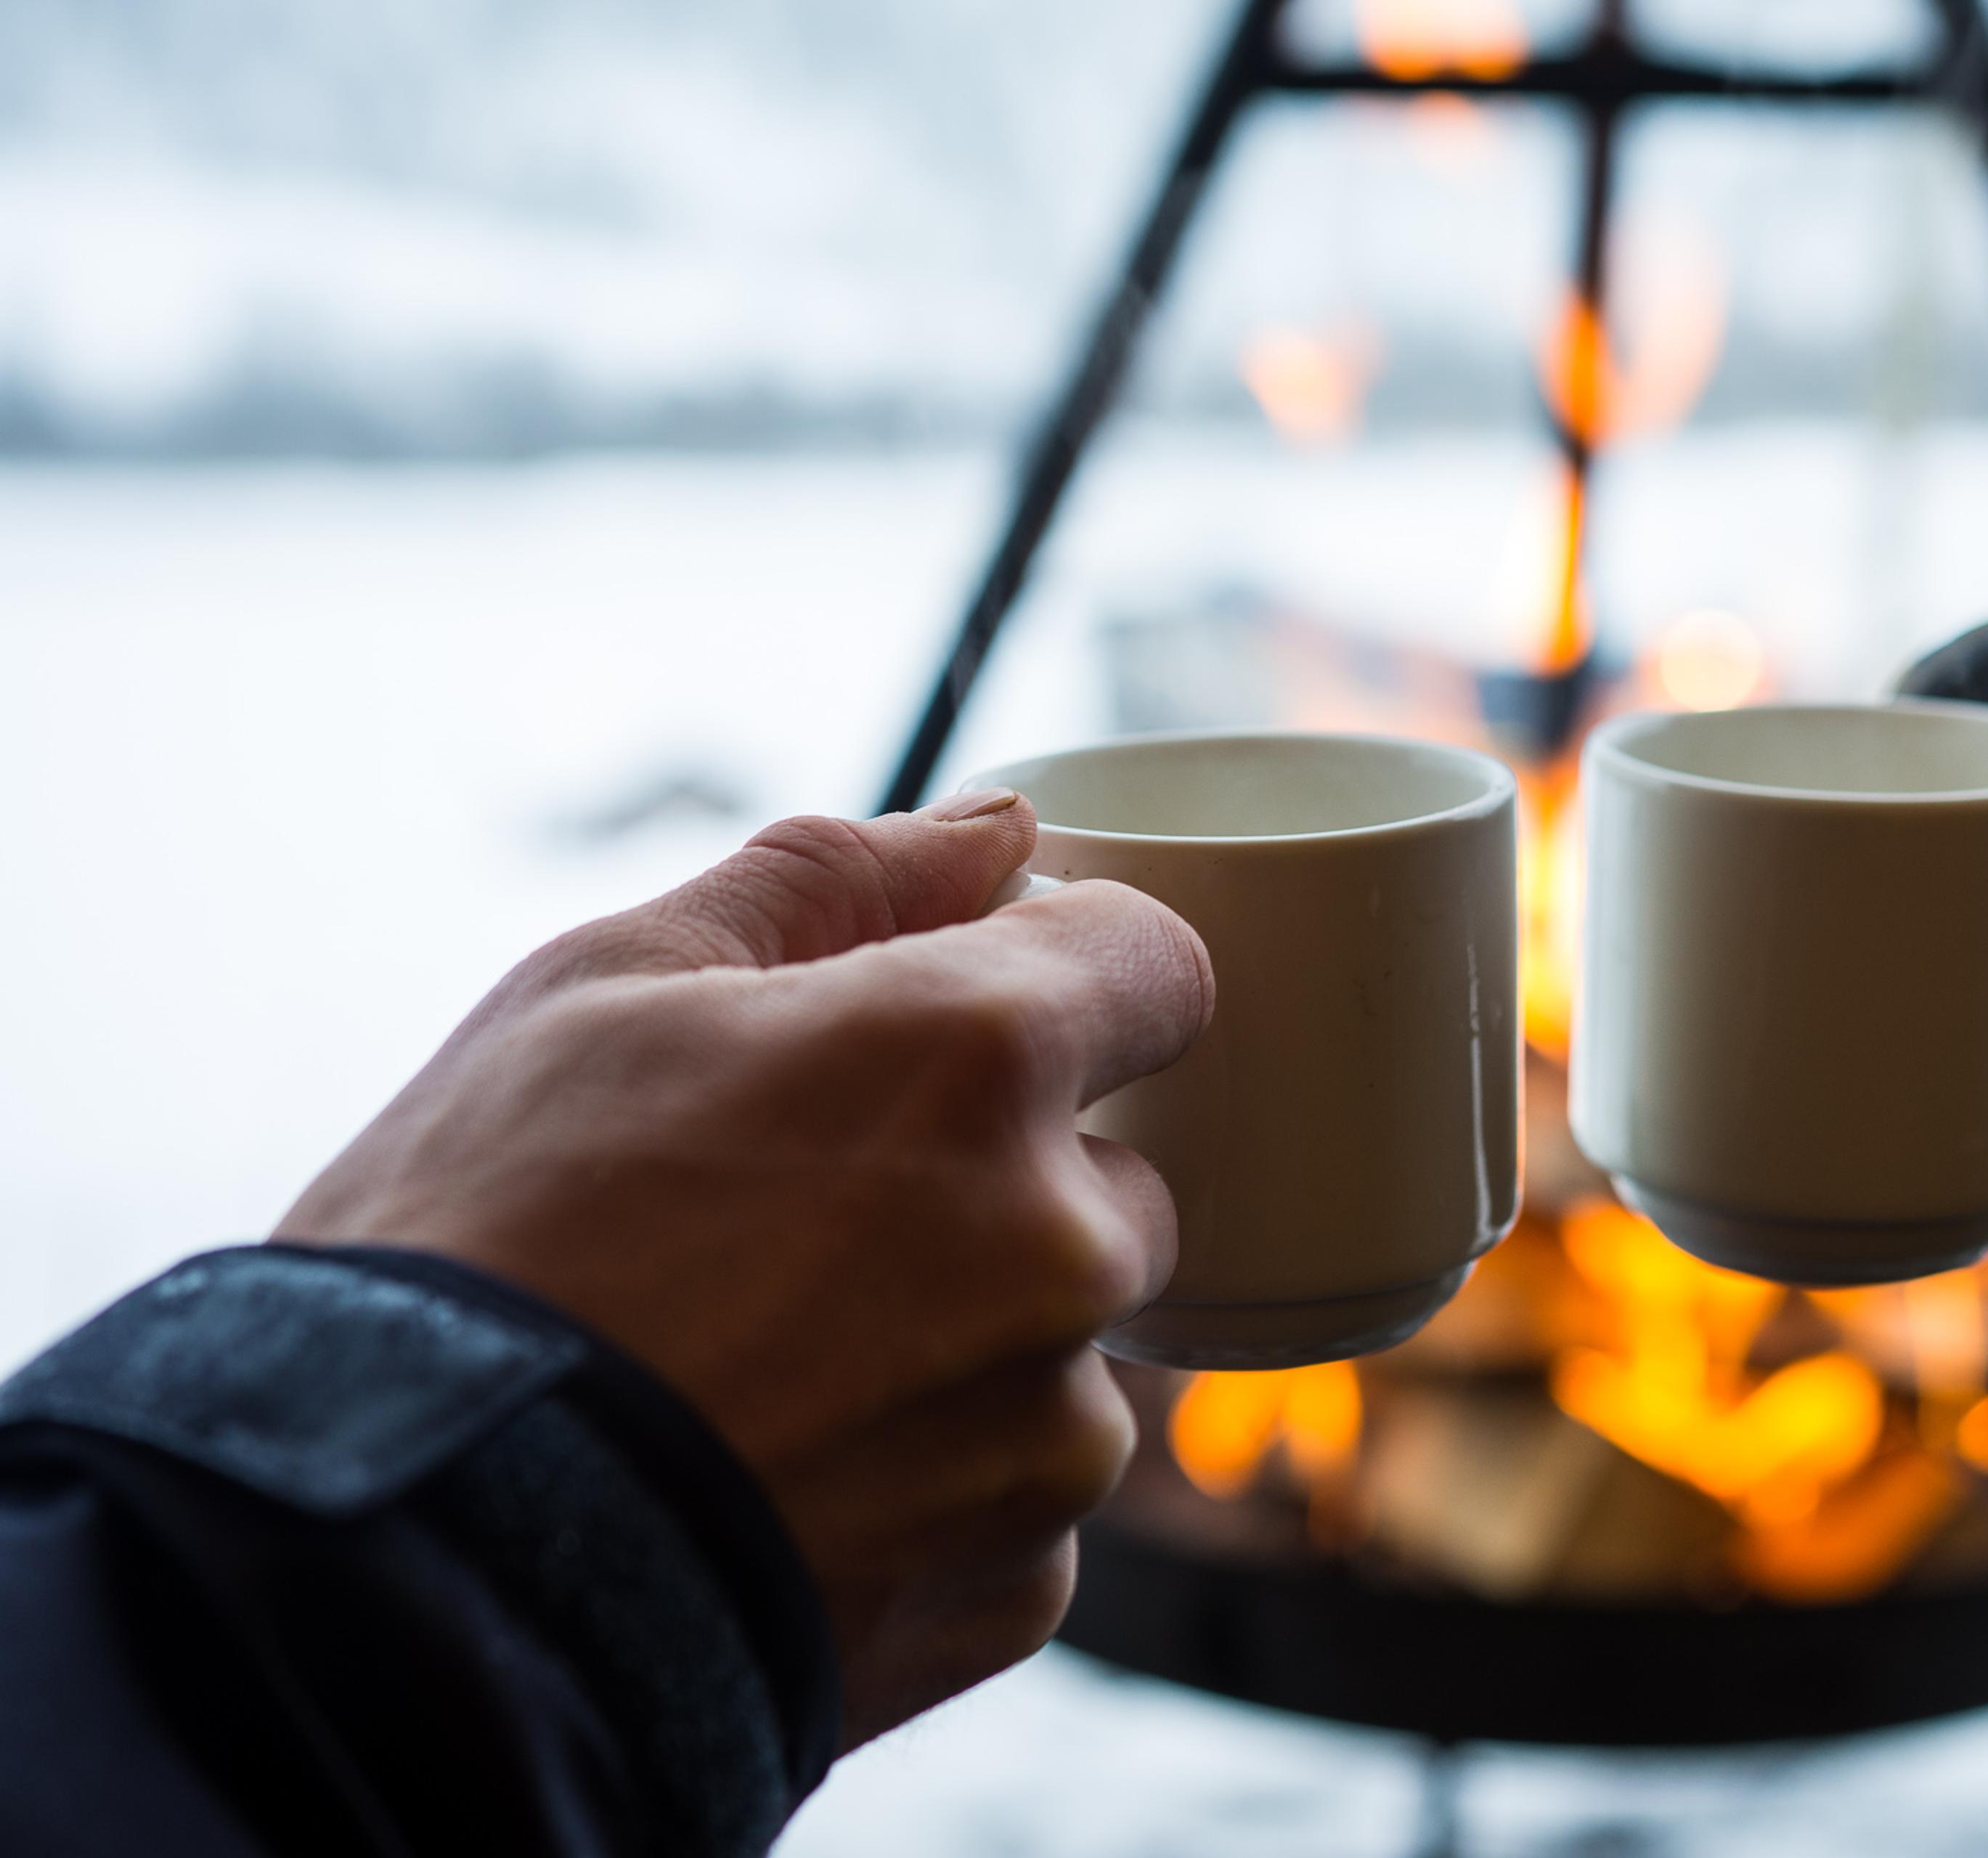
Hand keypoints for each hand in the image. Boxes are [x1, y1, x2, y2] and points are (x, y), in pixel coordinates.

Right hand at [276, 790, 1213, 1744]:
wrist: (392, 1567)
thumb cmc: (481, 1247)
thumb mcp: (607, 989)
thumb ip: (837, 881)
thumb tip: (1001, 830)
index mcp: (978, 1057)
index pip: (1157, 965)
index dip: (1069, 980)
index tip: (976, 1025)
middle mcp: (1060, 1245)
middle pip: (1112, 1178)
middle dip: (999, 1188)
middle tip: (797, 1233)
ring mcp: (1050, 1437)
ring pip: (1063, 1353)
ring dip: (964, 1353)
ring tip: (763, 1378)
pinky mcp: (1016, 1589)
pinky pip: (1020, 1506)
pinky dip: (932, 1493)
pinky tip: (781, 1484)